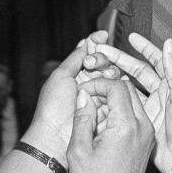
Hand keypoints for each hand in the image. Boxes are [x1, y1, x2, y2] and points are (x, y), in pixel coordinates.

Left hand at [22, 34, 108, 160]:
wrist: (55, 137)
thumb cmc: (53, 107)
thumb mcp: (61, 75)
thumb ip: (76, 57)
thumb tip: (88, 40)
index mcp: (76, 74)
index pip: (91, 53)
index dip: (98, 44)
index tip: (103, 36)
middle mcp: (89, 84)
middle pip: (105, 63)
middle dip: (103, 59)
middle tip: (94, 64)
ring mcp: (99, 97)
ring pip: (113, 77)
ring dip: (111, 72)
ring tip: (105, 75)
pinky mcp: (108, 110)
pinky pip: (118, 94)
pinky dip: (118, 86)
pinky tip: (116, 84)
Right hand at [67, 79, 151, 172]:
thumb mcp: (79, 150)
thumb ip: (82, 118)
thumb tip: (84, 96)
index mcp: (126, 126)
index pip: (117, 86)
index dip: (97, 84)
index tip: (84, 92)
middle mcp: (142, 125)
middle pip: (127, 89)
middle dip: (106, 90)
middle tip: (88, 100)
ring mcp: (147, 132)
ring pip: (133, 100)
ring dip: (113, 101)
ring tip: (94, 116)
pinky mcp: (147, 139)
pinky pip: (136, 114)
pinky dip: (120, 113)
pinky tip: (104, 127)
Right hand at [91, 34, 171, 172]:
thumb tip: (170, 43)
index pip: (157, 60)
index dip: (144, 47)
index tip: (131, 37)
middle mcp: (162, 94)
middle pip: (139, 71)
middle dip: (122, 60)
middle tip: (103, 52)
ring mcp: (152, 108)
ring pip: (131, 87)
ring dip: (116, 77)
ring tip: (99, 69)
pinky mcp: (144, 122)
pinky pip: (127, 106)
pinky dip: (117, 98)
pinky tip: (104, 92)